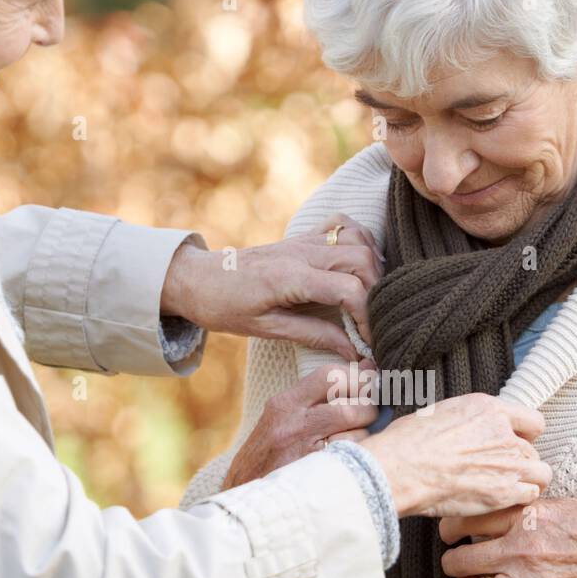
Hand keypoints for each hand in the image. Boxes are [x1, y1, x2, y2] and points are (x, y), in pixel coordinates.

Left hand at [161, 214, 382, 360]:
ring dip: (373, 267)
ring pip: (359, 239)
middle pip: (363, 259)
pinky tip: (359, 266)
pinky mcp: (303, 236)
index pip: (349, 289)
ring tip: (369, 297)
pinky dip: (361, 241)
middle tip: (371, 321)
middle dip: (377, 292)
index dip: (368, 317)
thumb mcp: (267, 330)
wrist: (199, 279)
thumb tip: (352, 351)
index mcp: (291, 278)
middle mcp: (302, 252)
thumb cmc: (226, 308)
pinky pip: (343, 226)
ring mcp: (304, 240)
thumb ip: (313, 336)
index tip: (369, 340)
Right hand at [221, 362, 378, 490]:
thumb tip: (367, 369)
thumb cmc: (269, 457)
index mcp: (284, 405)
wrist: (245, 499)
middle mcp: (294, 425)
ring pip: (358, 432)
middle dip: (369, 408)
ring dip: (368, 435)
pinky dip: (362, 457)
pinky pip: (354, 458)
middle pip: (352, 405)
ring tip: (360, 440)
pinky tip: (353, 460)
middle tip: (371, 415)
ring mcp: (305, 452)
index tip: (370, 382)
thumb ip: (320, 396)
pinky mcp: (318, 475)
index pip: (330, 376)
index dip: (358, 378)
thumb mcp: (283, 419)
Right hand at [362, 394, 551, 518]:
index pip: (533, 421)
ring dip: (528, 481)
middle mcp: (505, 434)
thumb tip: (470, 426)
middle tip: (500, 472)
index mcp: (489, 410)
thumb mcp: (441, 413)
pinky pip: (531, 495)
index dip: (525, 435)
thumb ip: (468, 420)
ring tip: (508, 488)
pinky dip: (521, 499)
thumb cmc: (408, 442)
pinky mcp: (503, 492)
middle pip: (533, 450)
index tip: (514, 444)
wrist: (400, 469)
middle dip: (520, 462)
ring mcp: (507, 463)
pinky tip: (503, 501)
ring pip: (541, 473)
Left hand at [437, 499, 576, 577]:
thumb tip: (488, 512)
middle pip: (461, 560)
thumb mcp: (560, 503)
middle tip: (457, 558)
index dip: (450, 527)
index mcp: (527, 519)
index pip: (465, 521)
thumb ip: (522, 509)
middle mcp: (523, 552)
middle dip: (454, 560)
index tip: (450, 531)